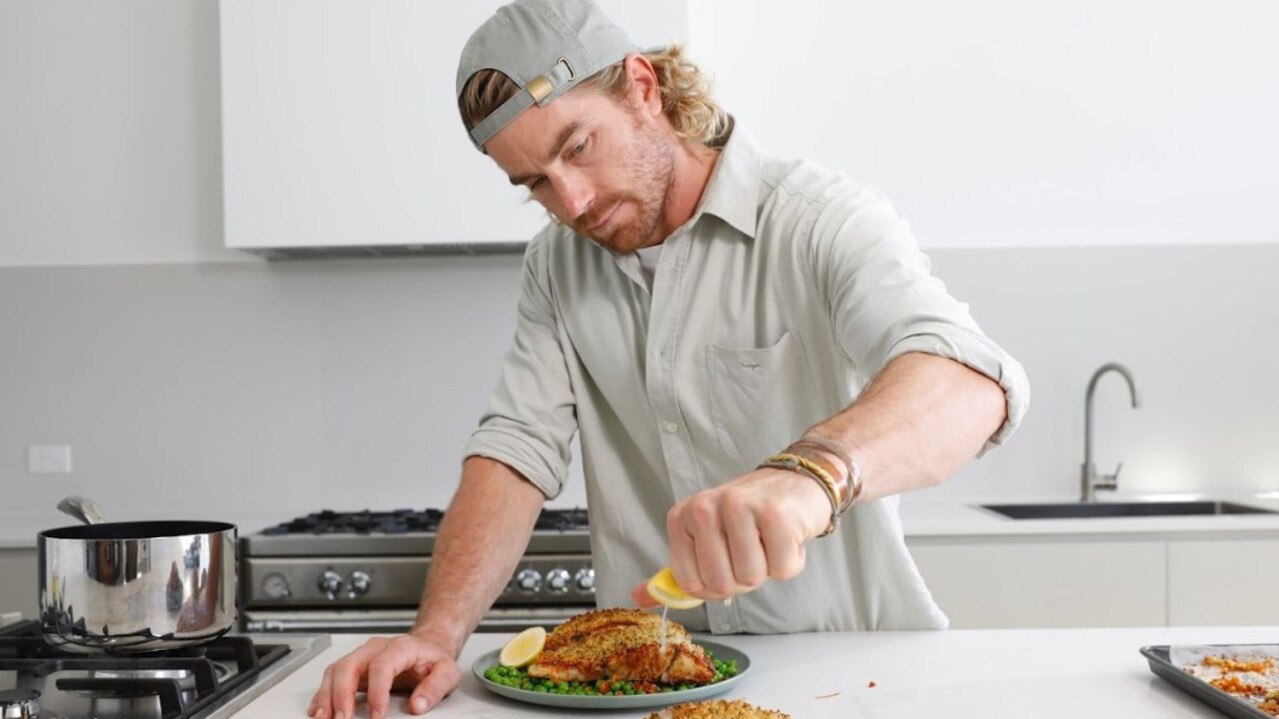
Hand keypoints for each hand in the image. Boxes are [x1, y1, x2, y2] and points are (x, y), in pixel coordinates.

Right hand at [307, 633, 460, 718]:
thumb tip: (418, 705)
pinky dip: (323, 694)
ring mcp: (362, 656)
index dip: (377, 691)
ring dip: (326, 695)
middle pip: (350, 665)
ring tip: (323, 718)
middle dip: (342, 694)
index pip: (382, 666)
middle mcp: (376, 648)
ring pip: (336, 670)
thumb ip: (435, 687)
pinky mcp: (354, 667)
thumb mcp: (447, 672)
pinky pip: (332, 677)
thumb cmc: (434, 659)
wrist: (427, 647)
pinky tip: (318, 710)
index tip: (377, 716)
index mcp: (400, 647)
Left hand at [632, 467, 830, 607]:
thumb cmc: (749, 519)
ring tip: (768, 542)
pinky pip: (782, 569)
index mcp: (682, 517)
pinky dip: (791, 561)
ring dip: (768, 570)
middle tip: (752, 551)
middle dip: (743, 580)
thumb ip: (677, 573)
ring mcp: (740, 506)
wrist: (795, 484)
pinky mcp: (776, 513)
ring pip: (751, 578)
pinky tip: (787, 537)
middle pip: (721, 584)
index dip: (715, 587)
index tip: (727, 564)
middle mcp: (704, 507)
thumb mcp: (705, 540)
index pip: (690, 584)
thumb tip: (640, 598)